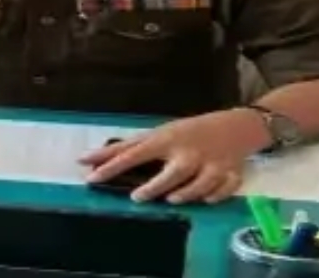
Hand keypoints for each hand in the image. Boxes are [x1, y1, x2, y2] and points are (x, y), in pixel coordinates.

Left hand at [81, 108, 270, 203]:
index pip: (134, 154)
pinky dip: (215, 196)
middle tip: (136, 197)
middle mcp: (189, 153)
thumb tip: (97, 158)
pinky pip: (224, 191)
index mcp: (166, 139)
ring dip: (185, 194)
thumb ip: (132, 147)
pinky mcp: (232, 176)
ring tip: (170, 199)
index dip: (111, 166)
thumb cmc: (188, 131)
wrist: (235, 126)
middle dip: (154, 186)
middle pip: (172, 173)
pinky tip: (205, 199)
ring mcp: (213, 165)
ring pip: (200, 185)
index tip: (91, 177)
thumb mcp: (160, 133)